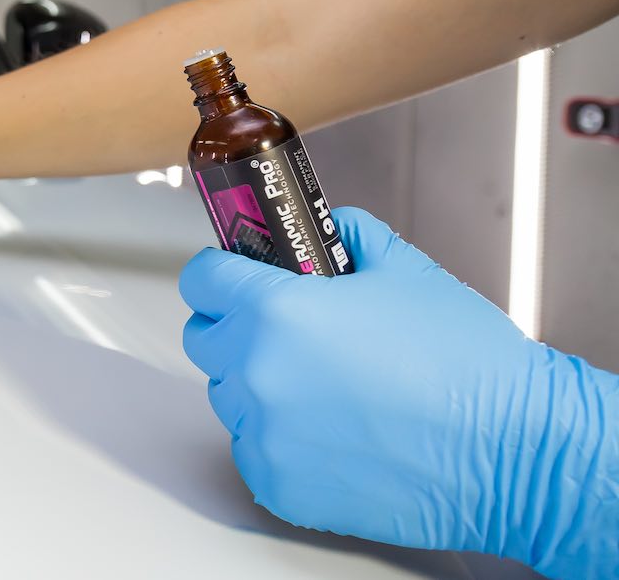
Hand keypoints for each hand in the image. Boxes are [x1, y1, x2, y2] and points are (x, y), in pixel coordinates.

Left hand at [179, 207, 617, 577]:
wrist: (512, 451)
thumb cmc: (467, 365)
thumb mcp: (405, 269)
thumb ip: (347, 238)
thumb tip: (323, 231)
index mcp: (275, 312)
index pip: (202, 279)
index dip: (222, 272)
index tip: (236, 276)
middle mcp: (257, 372)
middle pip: (206, 339)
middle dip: (237, 327)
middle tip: (290, 332)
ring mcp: (263, 434)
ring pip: (230, 396)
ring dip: (261, 385)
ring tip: (329, 387)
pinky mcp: (278, 483)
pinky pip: (254, 448)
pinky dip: (281, 439)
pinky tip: (335, 430)